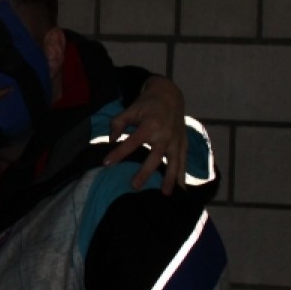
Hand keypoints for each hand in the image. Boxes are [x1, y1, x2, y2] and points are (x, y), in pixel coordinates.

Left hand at [104, 75, 187, 193]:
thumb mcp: (130, 109)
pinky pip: (184, 162)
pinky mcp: (183, 143)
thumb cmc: (147, 104)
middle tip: (134, 186)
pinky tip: (182, 190)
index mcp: (150, 125)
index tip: (107, 163)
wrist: (170, 95)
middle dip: (145, 172)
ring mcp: (176, 140)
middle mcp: (165, 135)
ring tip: (165, 194)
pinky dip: (183, 176)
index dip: (119, 153)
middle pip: (155, 156)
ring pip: (174, 162)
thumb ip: (118, 123)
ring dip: (170, 179)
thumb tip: (111, 139)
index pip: (132, 142)